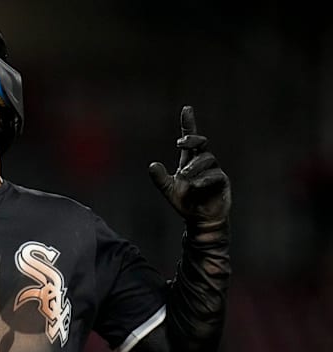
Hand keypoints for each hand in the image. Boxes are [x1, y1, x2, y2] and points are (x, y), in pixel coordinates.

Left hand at [148, 106, 230, 229]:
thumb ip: (160, 178)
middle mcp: (203, 163)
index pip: (190, 139)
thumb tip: (152, 165)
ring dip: (194, 166)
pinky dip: (204, 179)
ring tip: (184, 176)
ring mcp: (214, 171)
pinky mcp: (222, 182)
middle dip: (192, 139)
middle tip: (179, 143)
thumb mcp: (168, 190)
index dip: (189, 124)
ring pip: (207, 159)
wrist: (199, 220)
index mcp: (189, 161)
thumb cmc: (186, 202)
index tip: (186, 108)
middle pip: (201, 143)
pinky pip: (215, 175)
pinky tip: (195, 186)